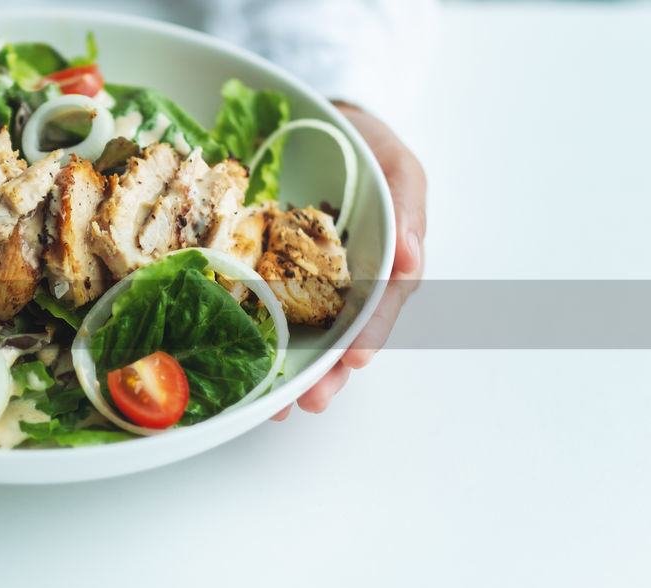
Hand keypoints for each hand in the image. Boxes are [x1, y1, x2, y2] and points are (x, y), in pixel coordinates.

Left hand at [269, 103, 426, 420]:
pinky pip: (255, 305)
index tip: (356, 358)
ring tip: (277, 405)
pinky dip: (249, 336)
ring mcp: (300, 279)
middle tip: (312, 400)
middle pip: (339, 335)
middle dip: (327, 372)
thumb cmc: (365, 147)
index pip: (380, 306)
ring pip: (300, 334)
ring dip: (289, 371)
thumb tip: (413, 254)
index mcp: (378, 264)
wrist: (315, 119)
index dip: (369, 334)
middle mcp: (341, 281)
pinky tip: (238, 367)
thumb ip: (408, 205)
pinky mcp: (261, 269)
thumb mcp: (397, 167)